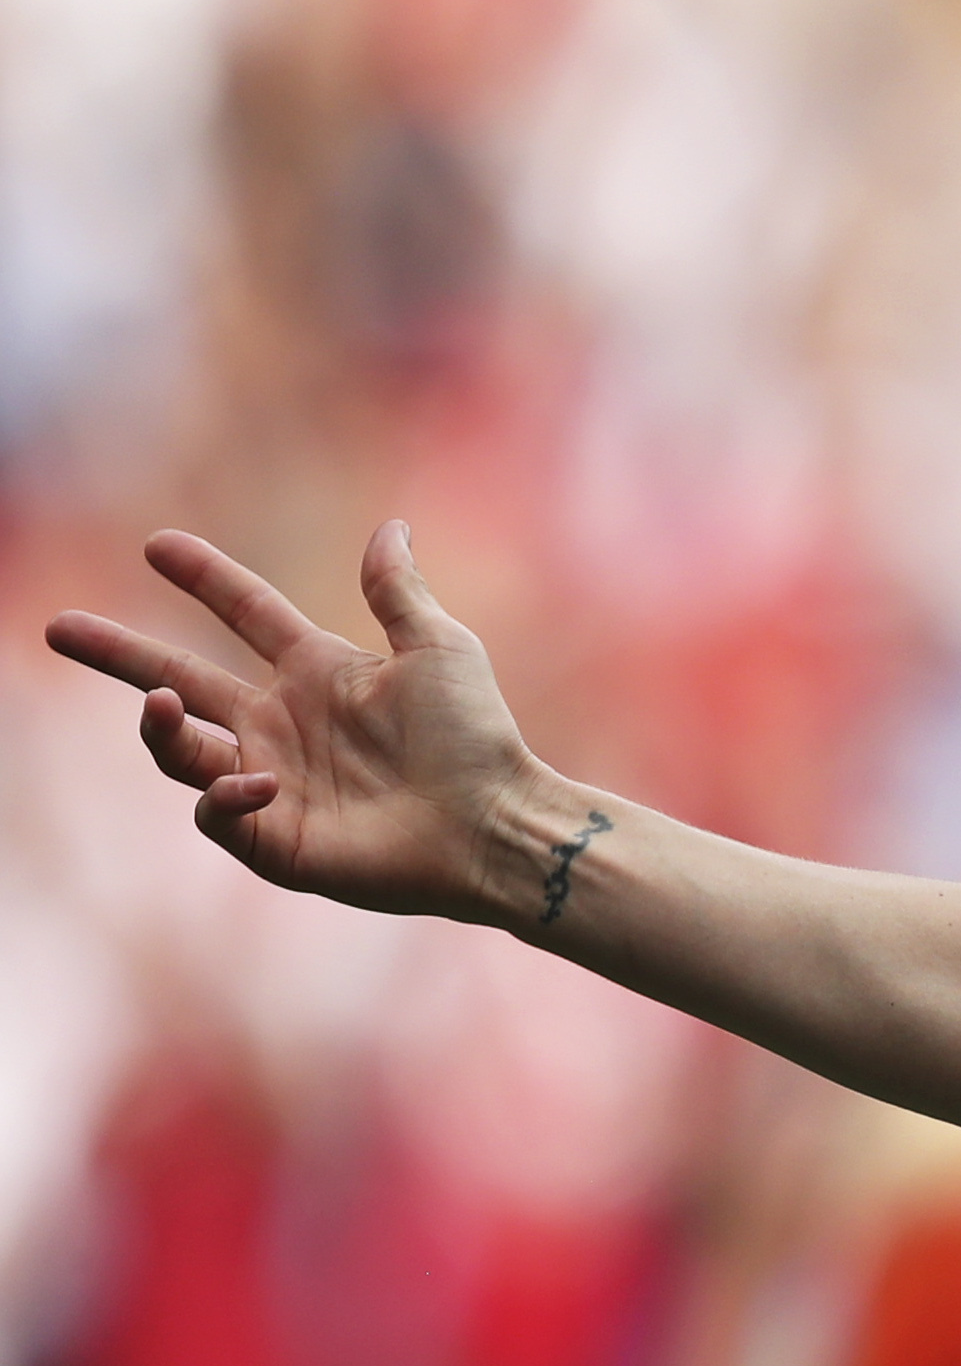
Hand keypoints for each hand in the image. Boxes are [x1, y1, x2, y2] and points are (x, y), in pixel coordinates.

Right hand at [44, 522, 566, 926]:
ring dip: (161, 727)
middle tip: (58, 627)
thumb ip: (397, 591)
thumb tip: (390, 526)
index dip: (203, 579)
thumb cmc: (477, 736)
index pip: (245, 614)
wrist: (496, 822)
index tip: (156, 544)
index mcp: (318, 672)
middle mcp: (283, 723)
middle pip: (180, 681)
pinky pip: (216, 812)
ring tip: (163, 703)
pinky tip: (257, 780)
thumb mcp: (438, 648)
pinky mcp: (274, 839)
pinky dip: (223, 793)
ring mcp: (272, 782)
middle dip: (119, 655)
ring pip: (180, 750)